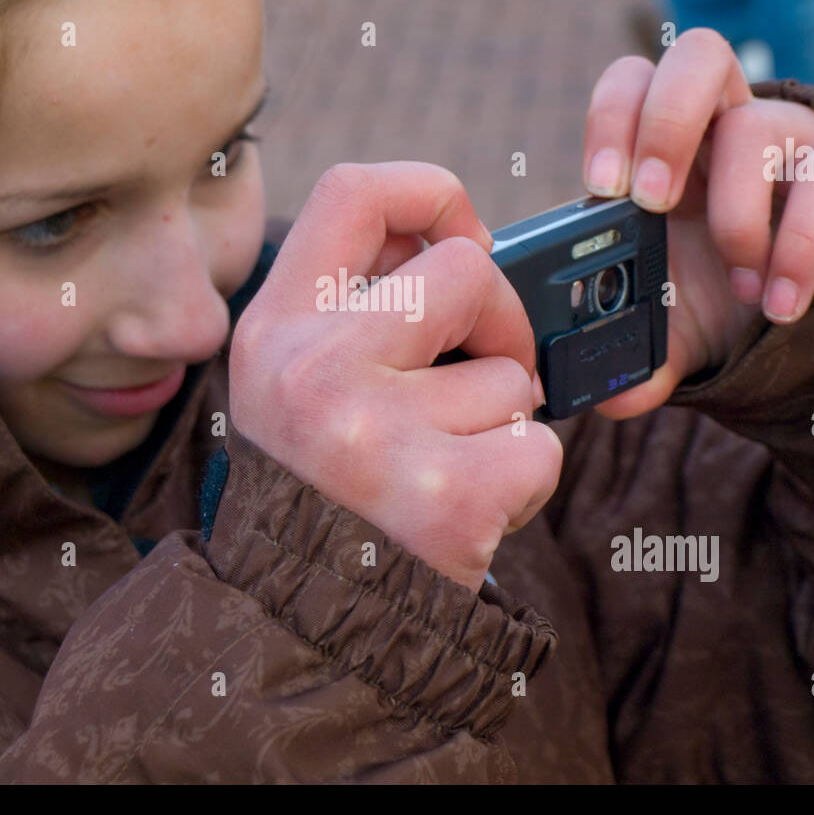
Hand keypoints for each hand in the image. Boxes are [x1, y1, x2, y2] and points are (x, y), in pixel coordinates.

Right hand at [229, 161, 563, 591]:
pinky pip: (537, 445)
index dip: (429, 193)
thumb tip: (467, 244)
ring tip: (446, 466)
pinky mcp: (448, 497)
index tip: (465, 237)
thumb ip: (360, 308)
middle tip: (487, 369)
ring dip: (501, 420)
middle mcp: (315, 369)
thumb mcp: (296, 382)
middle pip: (465, 269)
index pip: (353, 191)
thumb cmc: (322, 487)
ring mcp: (378, 434)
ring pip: (512, 373)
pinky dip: (523, 477)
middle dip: (501, 319)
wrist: (303, 623)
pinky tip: (470, 509)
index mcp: (276, 329)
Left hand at [579, 29, 813, 419]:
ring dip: (735, 215)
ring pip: (757, 124)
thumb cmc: (724, 292)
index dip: (614, 117)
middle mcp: (724, 122)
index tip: (602, 190)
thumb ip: (636, 354)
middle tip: (651, 203)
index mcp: (666, 145)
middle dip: (664, 122)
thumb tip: (606, 397)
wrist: (812, 299)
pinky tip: (781, 302)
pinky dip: (800, 247)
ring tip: (738, 283)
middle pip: (695, 55)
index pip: (633, 82)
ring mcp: (791, 135)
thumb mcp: (673, 326)